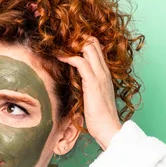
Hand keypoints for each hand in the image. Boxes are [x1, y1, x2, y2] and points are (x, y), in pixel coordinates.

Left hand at [55, 36, 121, 150]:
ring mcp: (100, 75)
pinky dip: (68, 57)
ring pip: (88, 47)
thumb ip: (87, 85)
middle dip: (76, 38)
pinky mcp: (93, 82)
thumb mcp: (93, 96)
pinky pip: (80, 62)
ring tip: (57, 46)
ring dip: (71, 44)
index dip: (82, 42)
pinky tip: (58, 57)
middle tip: (60, 41)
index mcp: (105, 73)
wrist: (108, 128)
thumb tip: (74, 81)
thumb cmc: (99, 116)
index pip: (96, 48)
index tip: (66, 44)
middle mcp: (104, 70)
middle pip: (93, 42)